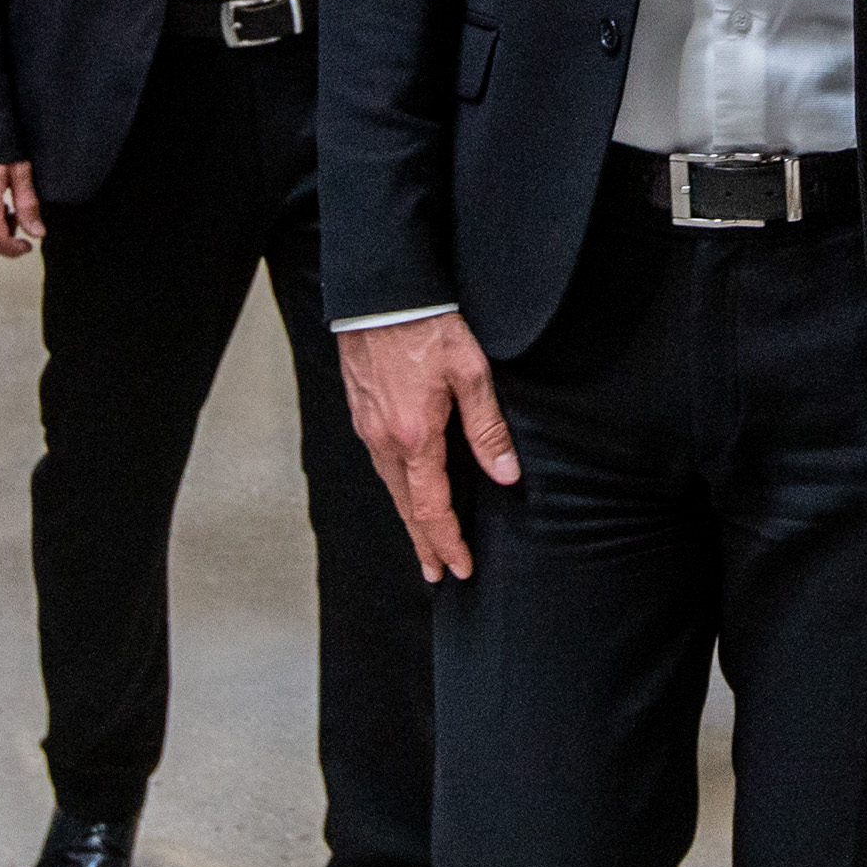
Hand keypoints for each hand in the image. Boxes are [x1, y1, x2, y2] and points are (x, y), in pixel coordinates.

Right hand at [336, 311, 518, 581]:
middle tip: (437, 573)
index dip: (447, 542)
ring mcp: (367, 427)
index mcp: (415, 437)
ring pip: (390, 486)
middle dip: (424, 543)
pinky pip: (380, 463)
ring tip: (424, 539)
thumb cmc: (427, 326)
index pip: (431, 508)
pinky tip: (406, 487)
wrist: (382, 293)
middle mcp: (384, 440)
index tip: (459, 569)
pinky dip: (396, 487)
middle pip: (405, 507)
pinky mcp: (361, 411)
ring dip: (409, 517)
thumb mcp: (471, 374)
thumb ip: (488, 429)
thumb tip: (505, 476)